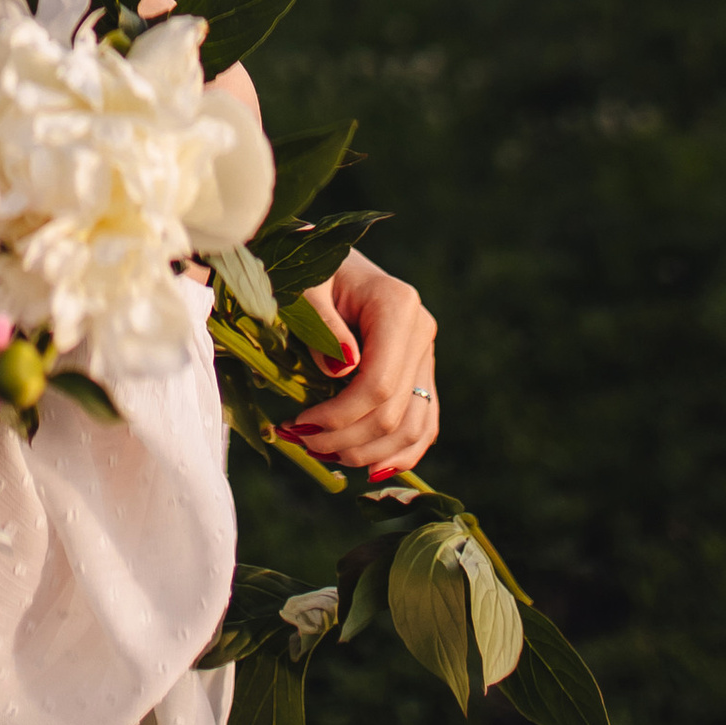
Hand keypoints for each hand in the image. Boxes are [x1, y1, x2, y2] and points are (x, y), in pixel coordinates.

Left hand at [277, 249, 438, 480]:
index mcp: (398, 305)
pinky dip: (401, 452)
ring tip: (327, 454)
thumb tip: (341, 373)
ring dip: (370, 453)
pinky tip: (371, 468)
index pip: (379, 383)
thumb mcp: (306, 286)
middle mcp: (421, 331)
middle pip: (395, 411)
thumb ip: (323, 324)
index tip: (300, 424)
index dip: (341, 416)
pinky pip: (424, 423)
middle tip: (303, 442)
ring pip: (414, 426)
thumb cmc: (308, 268)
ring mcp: (425, 353)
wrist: (329, 256)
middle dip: (347, 439)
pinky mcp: (421, 370)